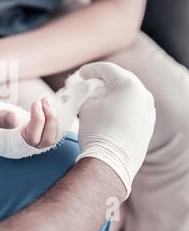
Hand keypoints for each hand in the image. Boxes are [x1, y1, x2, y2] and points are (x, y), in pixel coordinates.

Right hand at [0, 98, 58, 148]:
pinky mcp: (35, 134)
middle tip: (44, 100)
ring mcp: (30, 142)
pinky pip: (50, 132)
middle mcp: (23, 148)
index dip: (38, 121)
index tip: (35, 103)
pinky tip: (46, 105)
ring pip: (51, 137)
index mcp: (10, 146)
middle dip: (50, 119)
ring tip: (45, 100)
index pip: (32, 139)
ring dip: (53, 118)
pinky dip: (52, 119)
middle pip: (47, 141)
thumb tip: (15, 119)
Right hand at [77, 62, 155, 198]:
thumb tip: (89, 93)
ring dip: (113, 94)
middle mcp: (143, 95)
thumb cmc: (97, 131)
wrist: (110, 162)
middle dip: (103, 81)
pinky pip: (133, 109)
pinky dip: (120, 107)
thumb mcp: (86, 106)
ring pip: (128, 95)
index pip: (106, 69)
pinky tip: (108, 114)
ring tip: (97, 100)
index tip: (80, 74)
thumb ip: (88, 94)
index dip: (90, 70)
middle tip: (88, 84)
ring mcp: (149, 111)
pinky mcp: (149, 126)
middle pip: (120, 80)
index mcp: (128, 85)